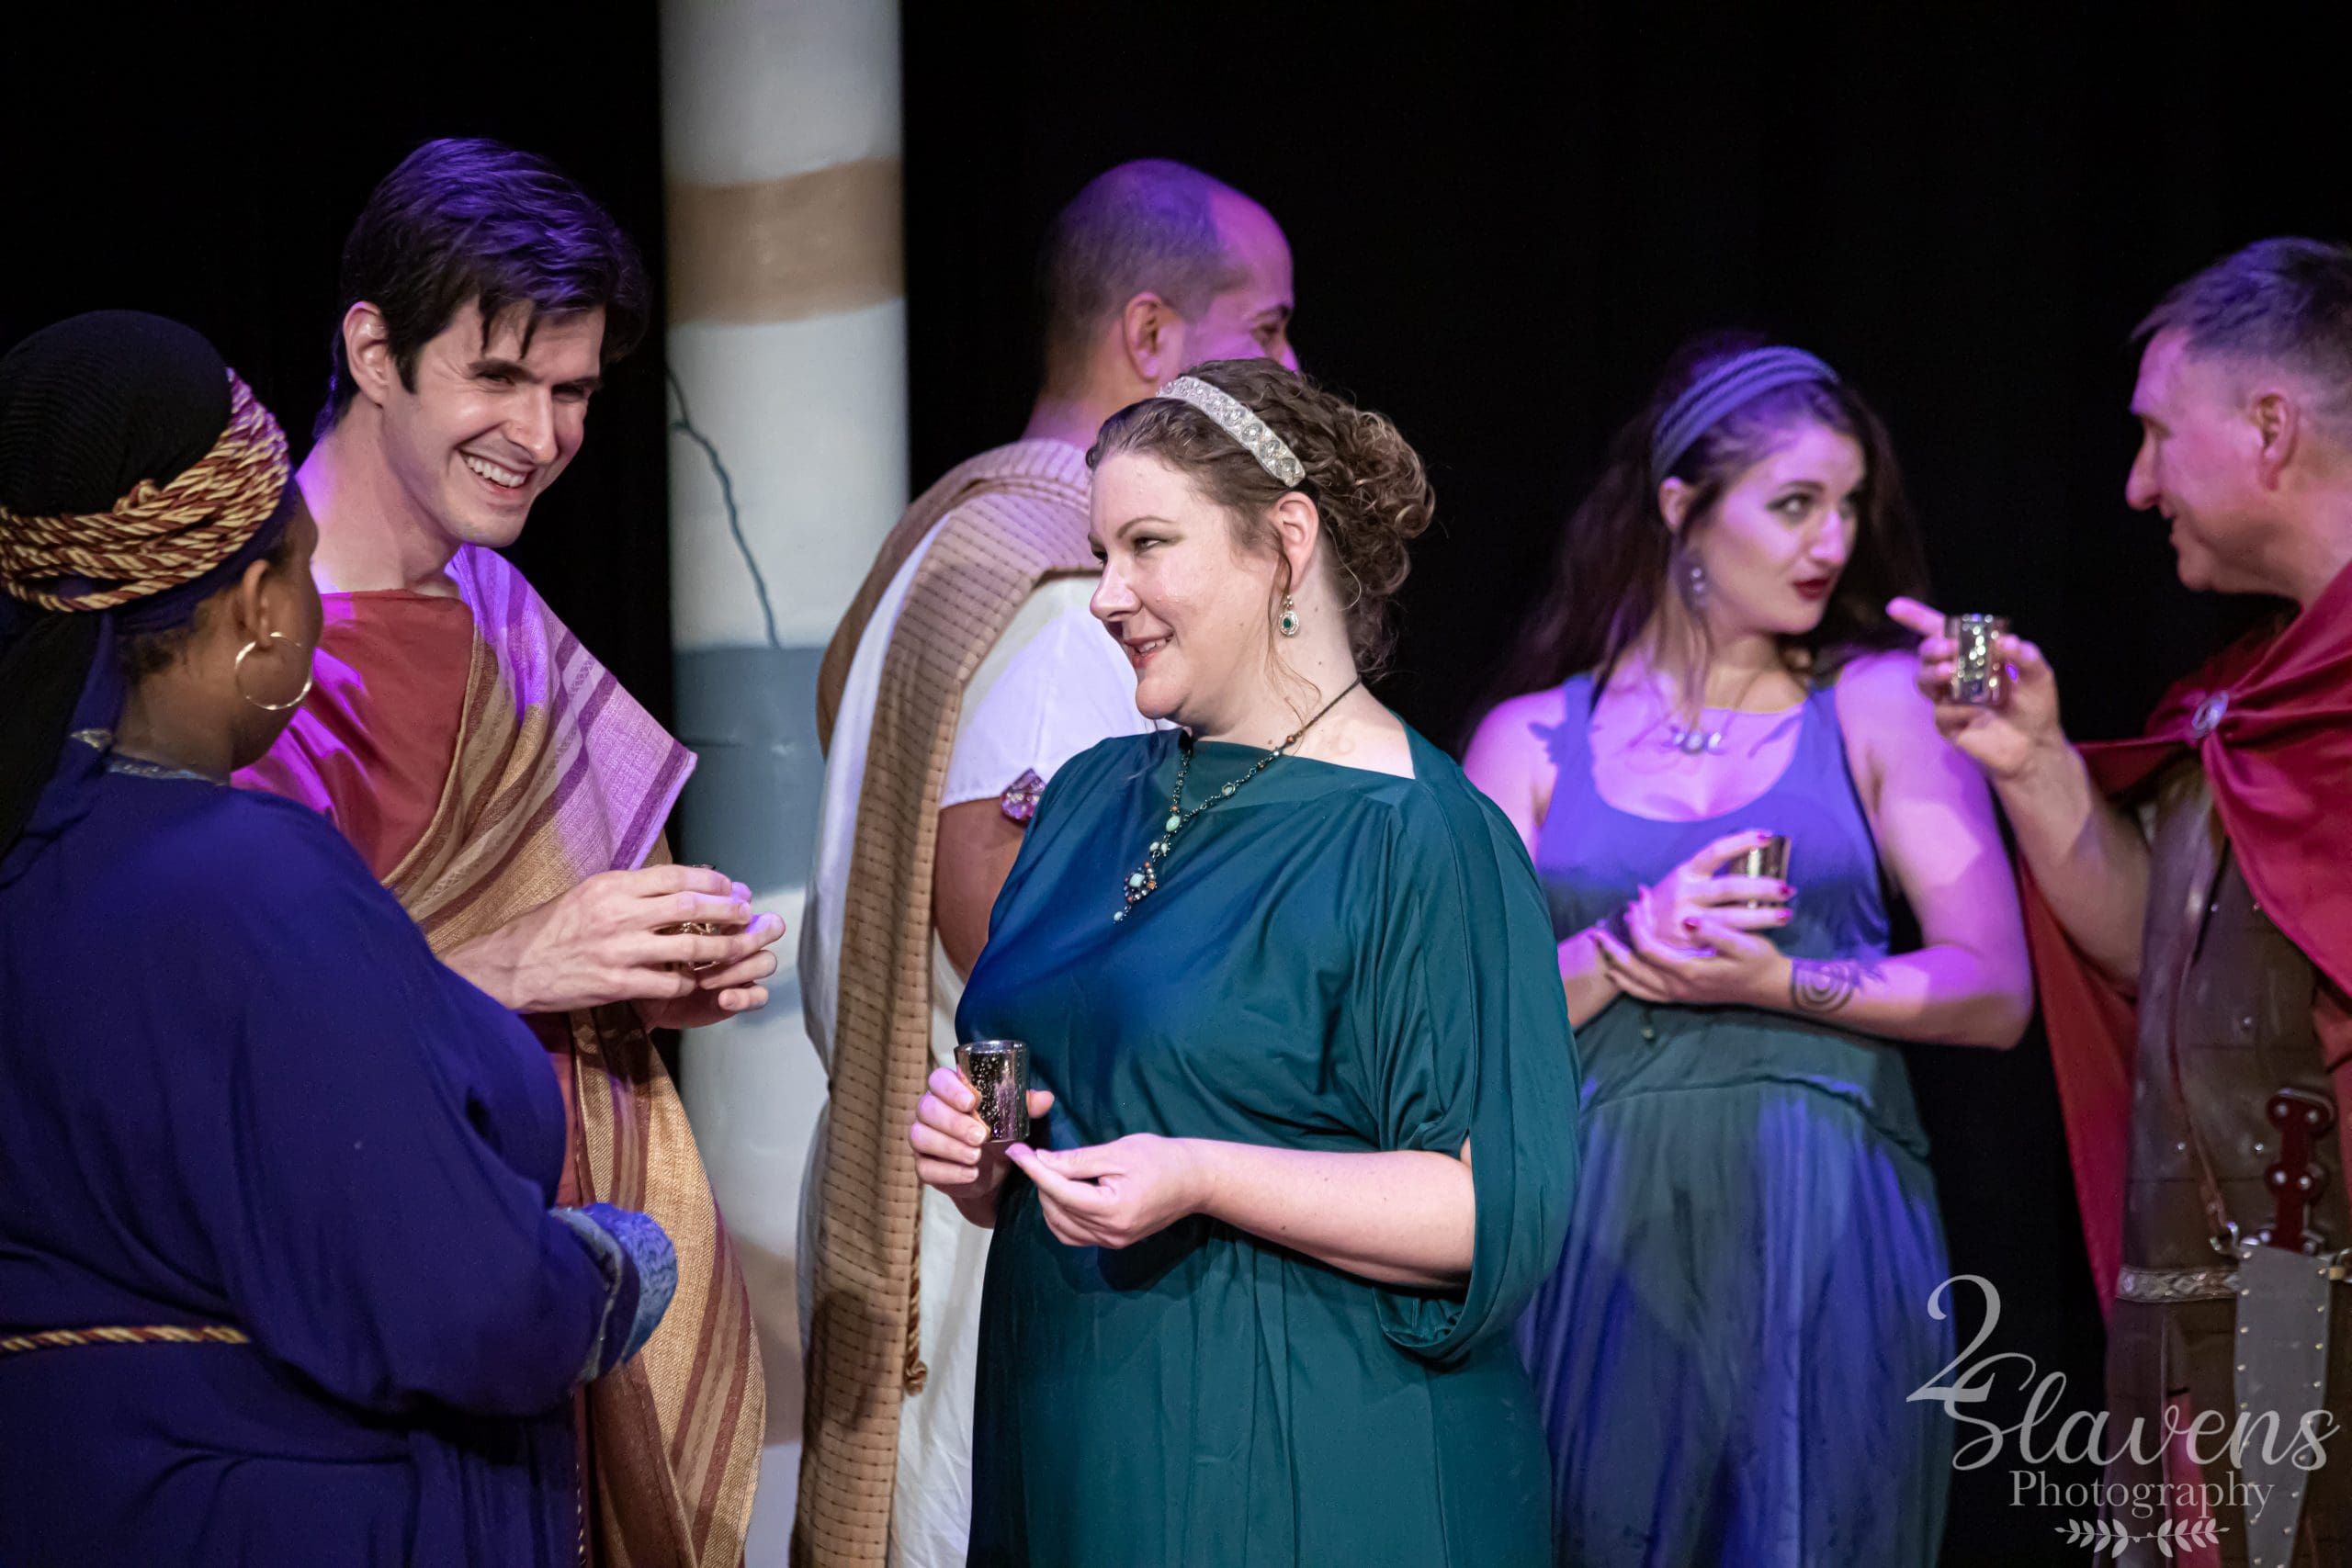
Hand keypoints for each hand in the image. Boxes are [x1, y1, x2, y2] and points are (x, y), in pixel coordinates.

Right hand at [447, 864, 783, 1016]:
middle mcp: (619, 913)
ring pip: (688, 945)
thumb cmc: (550, 928)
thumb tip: (674, 882)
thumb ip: (628, 889)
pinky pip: (668, 983)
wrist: (513, 967)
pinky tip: (696, 981)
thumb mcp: (586, 893)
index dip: (712, 879)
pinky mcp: (616, 984)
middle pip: (690, 906)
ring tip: (740, 948)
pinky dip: (688, 982)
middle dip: (727, 909)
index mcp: (612, 885)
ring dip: (721, 947)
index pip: (675, 875)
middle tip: (748, 913)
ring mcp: (619, 950)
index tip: (731, 885)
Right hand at [909, 1066, 1056, 1211]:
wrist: (991, 1173)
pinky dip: (949, 1172)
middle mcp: (930, 1112)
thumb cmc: (997, 1135)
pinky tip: (970, 1174)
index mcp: (949, 1091)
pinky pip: (926, 1168)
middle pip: (928, 1109)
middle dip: (954, 1122)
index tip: (972, 1101)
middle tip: (981, 1136)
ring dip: (950, 1147)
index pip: (938, 1079)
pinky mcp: (924, 1166)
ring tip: (976, 1156)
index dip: (950, 1088)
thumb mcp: (1012, 1119)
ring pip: (921, 1137)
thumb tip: (1046, 1098)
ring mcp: (923, 1139)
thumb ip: (1025, 1106)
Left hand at [1004, 1134, 1206, 1250]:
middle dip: (1041, 1183)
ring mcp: (1112, 1242)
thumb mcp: (1118, 1151)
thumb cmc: (1160, 1158)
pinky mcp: (1114, 1242)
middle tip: (1035, 1157)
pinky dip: (1061, 1217)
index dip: (1034, 1170)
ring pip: (1061, 1227)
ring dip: (1048, 1201)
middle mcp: (1110, 1233)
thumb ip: (1077, 1160)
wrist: (1194, 1181)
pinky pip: (1075, 1235)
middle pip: (1058, 1210)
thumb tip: (1041, 1160)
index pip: (1060, 1190)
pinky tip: (1062, 1195)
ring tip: (1049, 1174)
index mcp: (1113, 1209)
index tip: (1016, 1151)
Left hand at [1594, 890, 1791, 1009]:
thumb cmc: (1758, 960)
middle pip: (1633, 969)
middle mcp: (1678, 987)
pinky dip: (1628, 982)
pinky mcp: (1682, 997)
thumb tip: (1689, 920)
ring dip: (1616, 964)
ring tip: (1602, 947)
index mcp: (1689, 971)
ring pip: (1635, 984)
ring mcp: (1679, 995)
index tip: (1634, 904)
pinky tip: (1619, 971)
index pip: (1649, 949)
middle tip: (1597, 930)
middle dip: (1613, 949)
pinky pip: (1645, 994)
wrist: (1770, 987)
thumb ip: (1716, 933)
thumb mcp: (1744, 943)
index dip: (1638, 926)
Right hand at [1624, 829, 1794, 952]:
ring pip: (1731, 918)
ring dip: (1762, 916)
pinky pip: (1724, 939)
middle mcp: (1686, 893)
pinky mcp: (1691, 943)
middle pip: (1730, 887)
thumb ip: (1708, 873)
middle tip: (1788, 889)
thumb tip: (1748, 853)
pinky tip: (1765, 938)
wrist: (1638, 935)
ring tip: (1786, 915)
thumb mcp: (1681, 882)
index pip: (1716, 851)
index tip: (1767, 836)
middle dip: (1761, 888)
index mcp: (1685, 873)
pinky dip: (1746, 938)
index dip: (1741, 842)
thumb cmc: (1668, 903)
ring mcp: (1687, 919)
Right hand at [1886, 596, 2069, 783]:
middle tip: (1948, 649)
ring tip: (1950, 672)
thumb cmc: (2036, 707)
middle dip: (1931, 648)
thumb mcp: (2040, 676)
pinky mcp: (1947, 724)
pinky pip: (1942, 712)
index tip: (1894, 607)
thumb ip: (2025, 656)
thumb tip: (2004, 642)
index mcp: (1974, 655)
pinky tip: (1979, 714)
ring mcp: (1948, 699)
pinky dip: (1960, 710)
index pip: (1942, 632)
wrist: (2035, 747)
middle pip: (1927, 654)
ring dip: (1933, 672)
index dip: (1916, 618)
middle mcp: (1956, 674)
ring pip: (1924, 680)